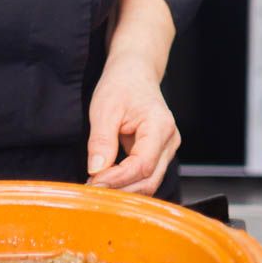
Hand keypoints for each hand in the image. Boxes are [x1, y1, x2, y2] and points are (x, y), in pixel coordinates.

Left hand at [85, 53, 180, 194]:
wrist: (134, 73)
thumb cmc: (122, 84)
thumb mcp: (104, 108)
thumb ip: (101, 141)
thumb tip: (96, 170)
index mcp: (160, 126)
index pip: (142, 165)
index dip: (118, 179)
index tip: (94, 182)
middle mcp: (170, 141)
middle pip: (149, 180)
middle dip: (120, 189)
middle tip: (91, 189)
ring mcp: (167, 148)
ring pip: (149, 182)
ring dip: (123, 189)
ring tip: (97, 186)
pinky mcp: (159, 153)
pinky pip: (145, 176)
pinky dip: (127, 182)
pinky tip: (107, 180)